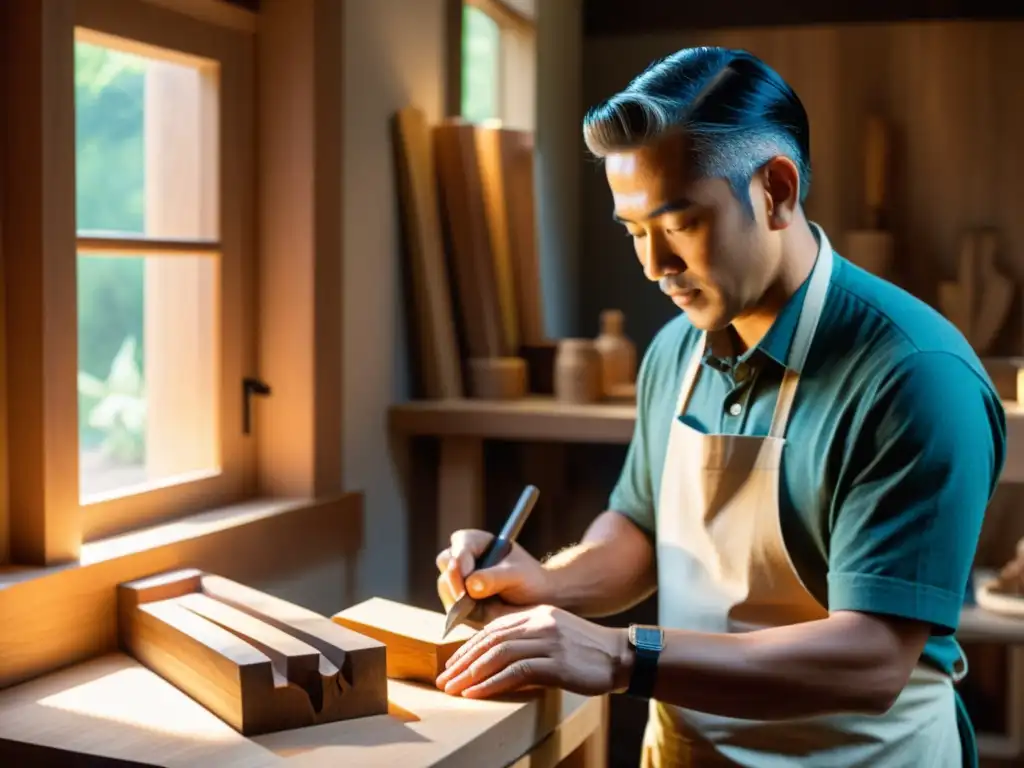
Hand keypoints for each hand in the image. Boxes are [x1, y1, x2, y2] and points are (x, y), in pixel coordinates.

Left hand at [434, 605, 631, 698]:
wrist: (620, 656)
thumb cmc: (586, 650)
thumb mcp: (554, 634)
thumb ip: (527, 639)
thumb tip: (495, 658)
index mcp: (536, 614)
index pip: (492, 629)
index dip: (468, 647)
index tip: (452, 665)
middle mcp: (539, 623)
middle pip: (490, 640)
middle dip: (463, 661)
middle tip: (444, 679)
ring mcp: (548, 641)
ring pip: (498, 654)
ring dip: (471, 674)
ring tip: (454, 689)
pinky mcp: (556, 663)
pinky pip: (515, 672)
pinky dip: (492, 683)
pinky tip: (476, 694)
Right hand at [436, 529, 552, 624]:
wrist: (536, 600)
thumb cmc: (529, 579)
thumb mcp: (517, 575)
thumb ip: (495, 578)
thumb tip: (470, 585)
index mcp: (476, 541)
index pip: (461, 545)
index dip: (461, 563)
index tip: (467, 584)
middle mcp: (462, 556)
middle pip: (445, 562)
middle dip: (455, 581)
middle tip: (467, 600)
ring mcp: (456, 578)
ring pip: (445, 586)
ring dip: (458, 599)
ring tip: (482, 608)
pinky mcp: (456, 600)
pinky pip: (450, 607)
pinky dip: (461, 613)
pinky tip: (480, 616)